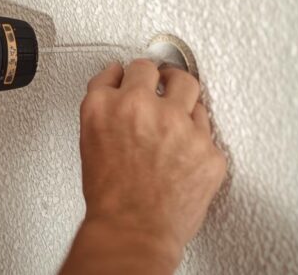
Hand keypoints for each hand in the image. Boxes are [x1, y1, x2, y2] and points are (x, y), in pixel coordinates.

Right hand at [62, 60, 226, 273]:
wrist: (133, 229)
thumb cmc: (111, 197)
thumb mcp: (91, 142)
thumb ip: (105, 111)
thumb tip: (118, 97)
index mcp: (104, 105)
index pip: (117, 71)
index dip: (125, 75)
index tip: (130, 77)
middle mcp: (140, 106)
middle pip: (153, 69)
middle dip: (156, 75)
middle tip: (161, 79)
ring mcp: (177, 123)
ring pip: (189, 87)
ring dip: (182, 96)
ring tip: (180, 101)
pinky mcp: (206, 145)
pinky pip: (207, 127)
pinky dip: (197, 136)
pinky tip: (187, 144)